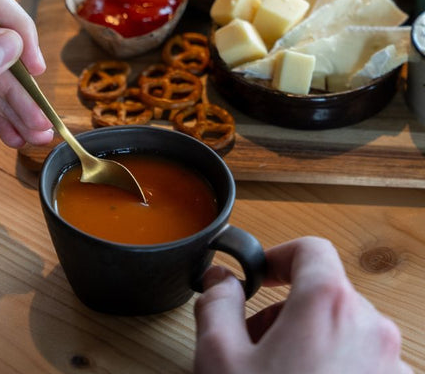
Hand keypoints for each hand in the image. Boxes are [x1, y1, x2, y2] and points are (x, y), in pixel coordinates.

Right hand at [194, 236, 410, 373]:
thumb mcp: (219, 358)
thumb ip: (216, 303)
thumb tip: (221, 279)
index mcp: (329, 304)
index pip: (310, 250)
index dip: (278, 256)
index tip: (259, 279)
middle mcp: (373, 330)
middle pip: (327, 295)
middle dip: (287, 312)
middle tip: (253, 347)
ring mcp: (394, 371)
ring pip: (347, 335)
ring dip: (311, 345)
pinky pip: (367, 369)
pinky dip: (336, 373)